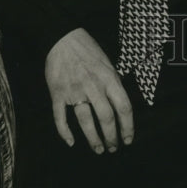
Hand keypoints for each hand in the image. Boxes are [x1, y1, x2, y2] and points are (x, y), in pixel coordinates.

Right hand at [45, 28, 133, 153]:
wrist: (63, 38)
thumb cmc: (88, 49)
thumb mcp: (108, 63)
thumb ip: (113, 83)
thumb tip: (120, 105)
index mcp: (109, 78)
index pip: (124, 107)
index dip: (128, 126)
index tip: (128, 139)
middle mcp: (94, 86)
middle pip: (106, 118)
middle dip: (112, 137)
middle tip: (113, 148)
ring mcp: (75, 91)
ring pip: (86, 121)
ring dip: (93, 138)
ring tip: (98, 149)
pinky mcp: (58, 93)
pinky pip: (61, 117)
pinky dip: (65, 132)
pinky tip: (71, 142)